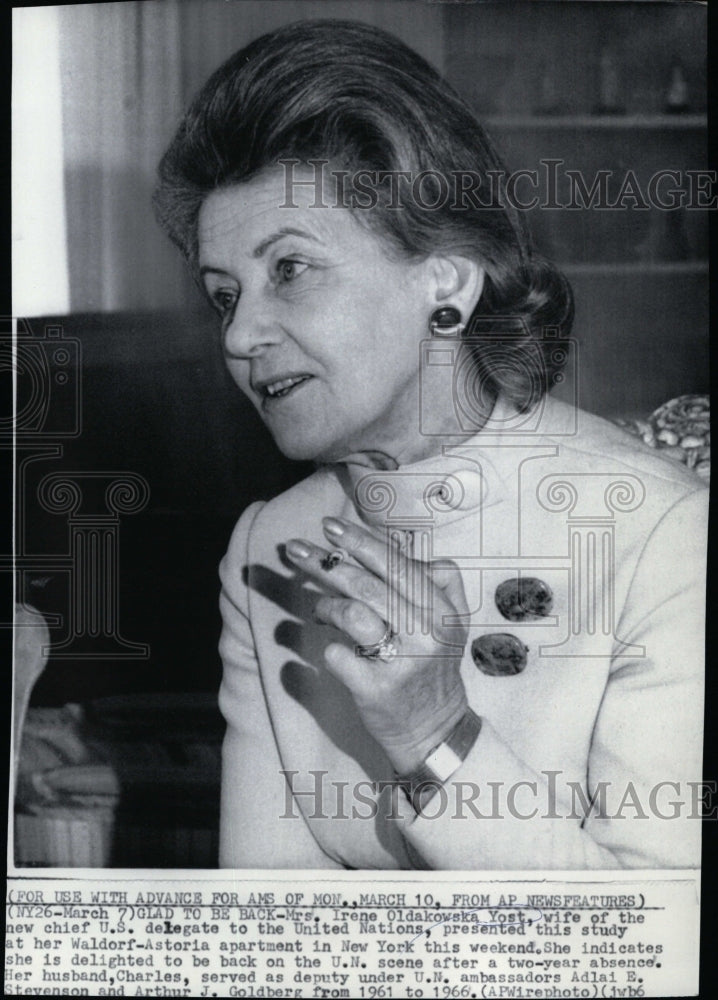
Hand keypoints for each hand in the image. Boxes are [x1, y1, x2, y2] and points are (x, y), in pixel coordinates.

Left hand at [285, 516, 469, 773]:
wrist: (436, 729)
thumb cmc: (431, 665)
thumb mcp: (447, 621)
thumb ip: (429, 581)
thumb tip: (381, 548)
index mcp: (443, 610)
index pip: (398, 565)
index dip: (362, 542)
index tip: (330, 527)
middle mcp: (427, 632)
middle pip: (369, 585)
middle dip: (328, 562)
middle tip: (297, 549)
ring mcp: (403, 662)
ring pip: (353, 614)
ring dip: (326, 606)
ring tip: (319, 608)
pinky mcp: (377, 689)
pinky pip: (339, 654)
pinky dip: (330, 648)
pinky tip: (335, 650)